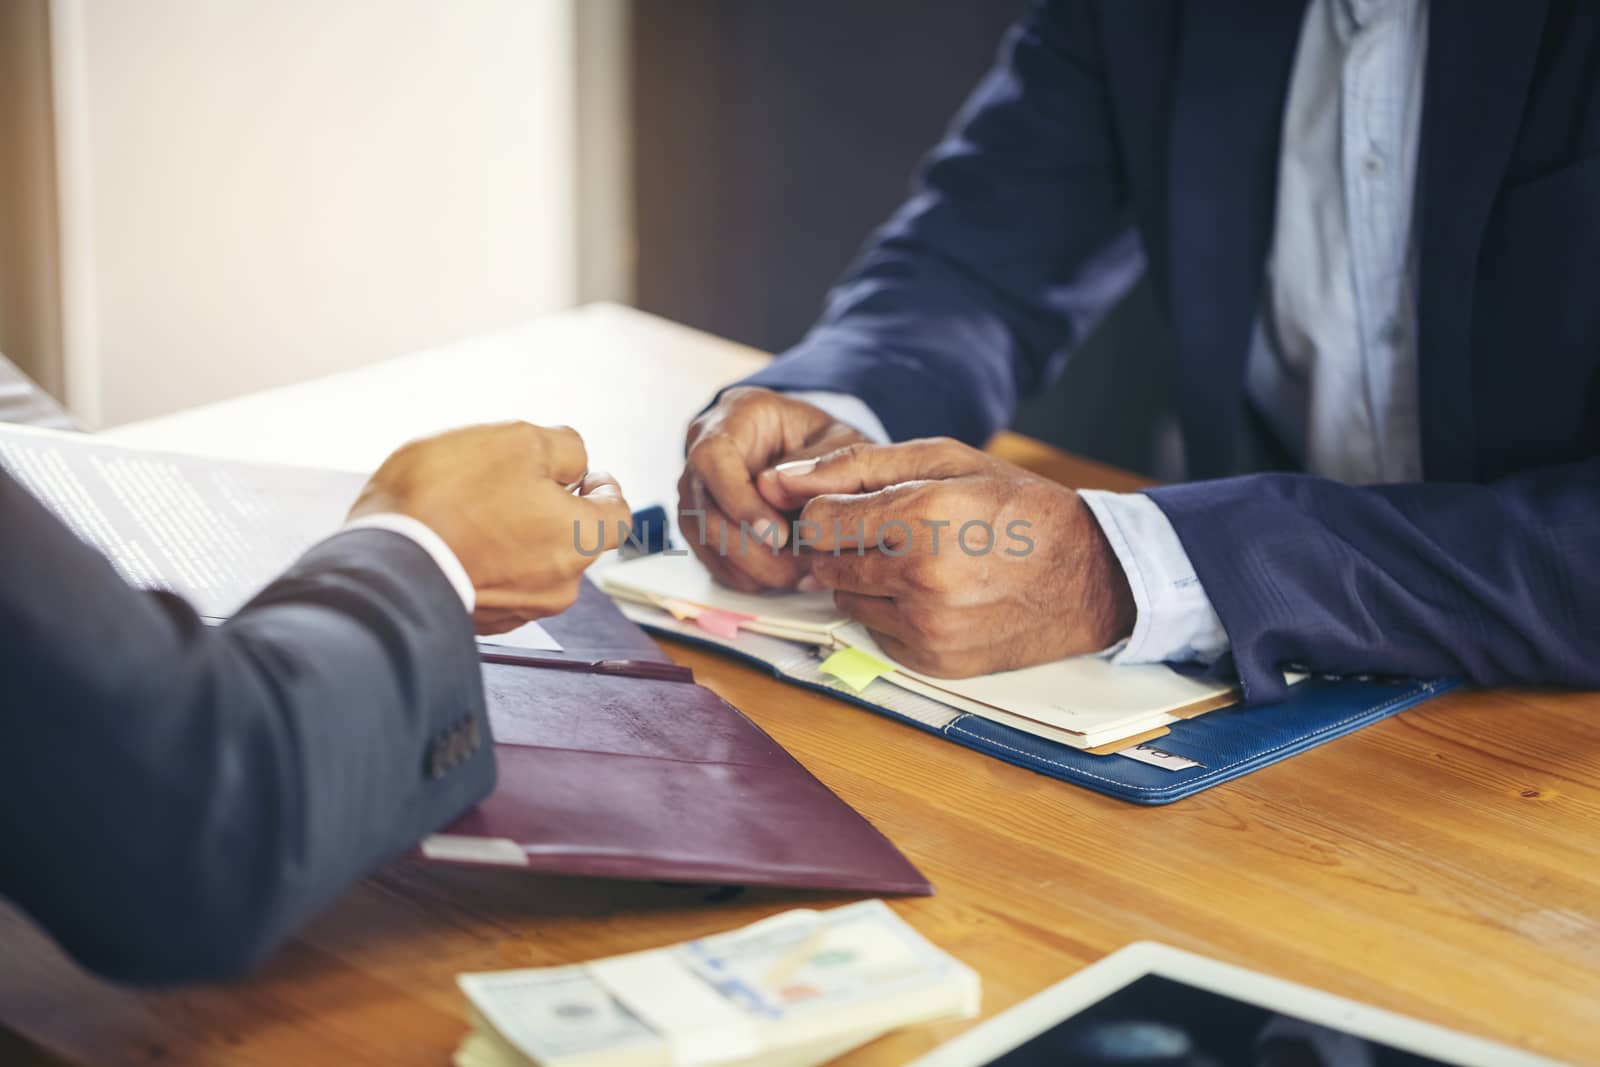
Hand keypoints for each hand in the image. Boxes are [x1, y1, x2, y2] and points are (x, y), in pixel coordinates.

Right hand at [350, 422, 629, 633]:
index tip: (581, 474)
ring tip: (470, 508)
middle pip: (572, 538)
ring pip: (533, 560)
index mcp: (581, 541)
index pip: (618, 514)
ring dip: (514, 533)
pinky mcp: (481, 622)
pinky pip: (497, 581)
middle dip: (550, 507)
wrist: (381, 564)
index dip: (602, 486)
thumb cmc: (450, 497)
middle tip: (509, 480)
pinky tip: (454, 538)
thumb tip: (577, 463)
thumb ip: (565, 448)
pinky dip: (486, 559)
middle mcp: (561, 586)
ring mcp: (520, 610)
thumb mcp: (518, 441)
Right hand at [678, 386, 868, 591]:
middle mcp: (702, 447)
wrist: (814, 453)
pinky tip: (786, 578)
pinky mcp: (699, 521)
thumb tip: (775, 492)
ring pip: (705, 539)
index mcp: (735, 414)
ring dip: (753, 567)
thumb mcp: (842, 441)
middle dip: (752, 548)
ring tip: (803, 577)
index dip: (740, 501)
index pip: (714, 458)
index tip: (778, 536)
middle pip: (704, 508)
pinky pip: (712, 558)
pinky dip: (748, 575)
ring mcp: (696, 487)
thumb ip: (818, 462)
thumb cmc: (829, 444)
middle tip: (801, 570)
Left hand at [764, 437, 1134, 677]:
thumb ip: (856, 466)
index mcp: (923, 517)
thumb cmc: (1015, 506)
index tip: (853, 506)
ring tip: (917, 561)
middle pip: (825, 564)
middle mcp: (922, 578)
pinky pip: (876, 633)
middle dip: (844, 545)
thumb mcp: (944, 460)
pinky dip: (891, 613)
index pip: (818, 522)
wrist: (1090, 577)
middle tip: (888, 531)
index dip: (827, 510)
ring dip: (865, 581)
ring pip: (845, 601)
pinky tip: (933, 594)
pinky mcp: (934, 662)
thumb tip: (779, 480)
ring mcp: (928, 627)